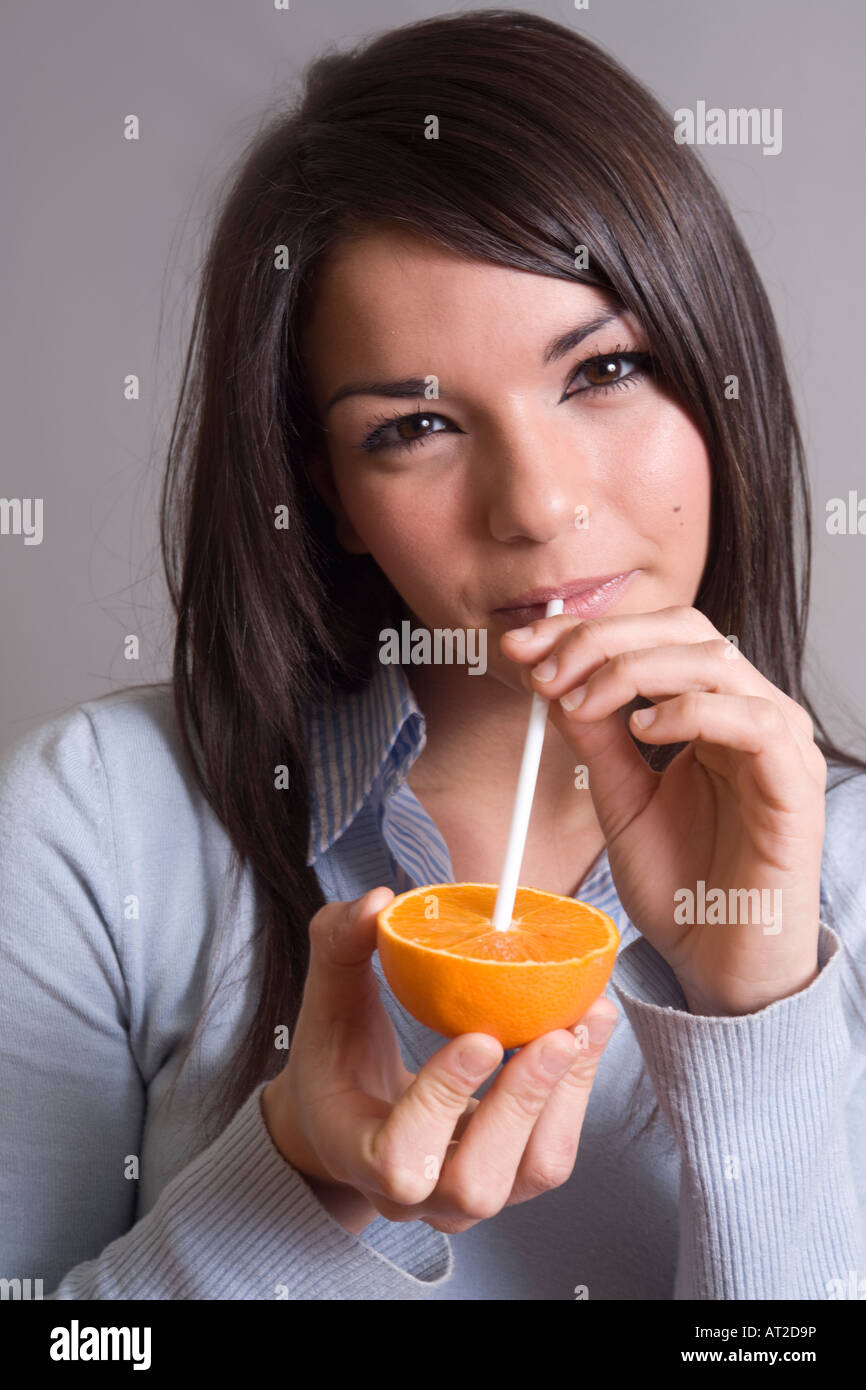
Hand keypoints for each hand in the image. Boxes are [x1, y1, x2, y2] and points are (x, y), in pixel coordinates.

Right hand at [261, 887, 617, 1234]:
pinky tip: (587, 1031)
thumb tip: (380, 900)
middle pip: (473, 1184)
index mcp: (354, 1151)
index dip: (442, 1102)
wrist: (352, 1112)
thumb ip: (339, 944)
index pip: (398, 1156)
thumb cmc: (337, 1051)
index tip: (480, 1037)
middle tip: (556, 1034)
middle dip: (520, 1106)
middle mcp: (413, 1195)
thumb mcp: (327, 996)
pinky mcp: (509, 1179)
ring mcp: (464, 1197)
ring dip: (563, 1098)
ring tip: (583, 1024)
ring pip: (529, 1175)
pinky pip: (552, 1154)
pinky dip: (577, 1093)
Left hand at [502, 605, 826, 1015]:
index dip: (586, 631)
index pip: (657, 636)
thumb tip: (551, 680)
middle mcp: (751, 715)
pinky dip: (689, 711)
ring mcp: (779, 745)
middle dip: (603, 639)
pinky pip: (751, 721)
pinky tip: (642, 729)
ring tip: (580, 703)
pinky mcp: (795, 784)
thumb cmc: (683, 887)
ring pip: (715, 661)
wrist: (720, 965)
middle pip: (686, 630)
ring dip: (633, 669)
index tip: (521, 646)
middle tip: (544, 669)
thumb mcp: (620, 799)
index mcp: (714, 712)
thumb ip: (595, 739)